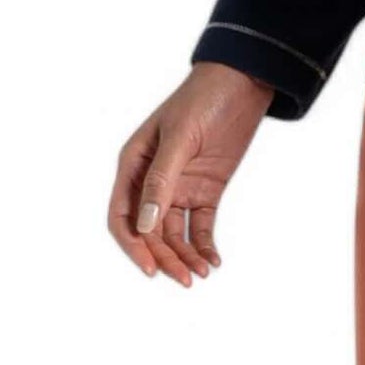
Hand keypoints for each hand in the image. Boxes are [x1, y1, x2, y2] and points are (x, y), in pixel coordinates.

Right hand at [109, 64, 272, 284]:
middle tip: (185, 279)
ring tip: (201, 273)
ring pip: (175, 233)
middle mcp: (152, 180)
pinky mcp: (206, 191)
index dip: (133, 246)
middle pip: (150, 232)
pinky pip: (200, 226)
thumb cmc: (202, 101)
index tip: (150, 269)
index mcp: (133, 165)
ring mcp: (180, 187)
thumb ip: (160, 181)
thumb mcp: (179, 140)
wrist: (241, 85)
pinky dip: (204, 245)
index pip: (123, 217)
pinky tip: (213, 261)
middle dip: (165, 257)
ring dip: (186, 255)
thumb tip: (145, 224)